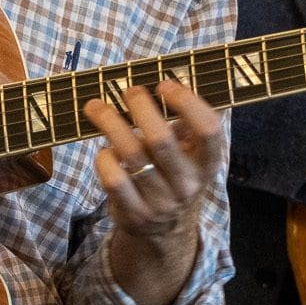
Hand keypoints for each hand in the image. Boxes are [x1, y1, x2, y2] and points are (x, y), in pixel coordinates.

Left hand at [83, 80, 227, 304]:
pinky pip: (113, 179)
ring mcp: (161, 202)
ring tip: (97, 107)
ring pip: (131, 154)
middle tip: (129, 91)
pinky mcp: (134, 214)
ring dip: (110, 123)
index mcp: (207, 163)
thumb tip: (187, 72)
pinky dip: (103, 158)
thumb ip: (191, 120)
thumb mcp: (193, 153)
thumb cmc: (176, 174)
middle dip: (140, 106)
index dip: (187, 102)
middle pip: (161, 138)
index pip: (208, 129)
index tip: (165, 84)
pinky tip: (102, 149)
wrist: (166, 232)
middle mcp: (187, 184)